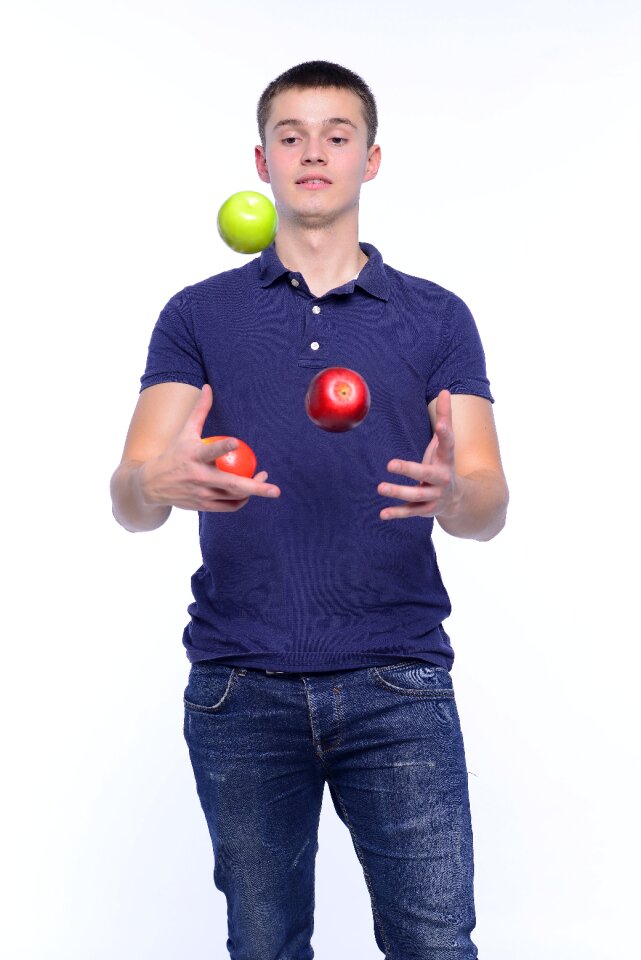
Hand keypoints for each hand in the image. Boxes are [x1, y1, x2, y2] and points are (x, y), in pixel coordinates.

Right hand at [139, 384, 280, 511]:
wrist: (151, 485)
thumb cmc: (174, 453)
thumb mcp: (185, 432)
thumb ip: (200, 411)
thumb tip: (208, 387)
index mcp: (193, 456)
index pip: (209, 451)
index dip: (222, 447)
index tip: (235, 442)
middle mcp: (198, 477)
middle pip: (231, 483)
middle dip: (255, 488)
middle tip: (275, 489)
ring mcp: (202, 494)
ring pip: (234, 496)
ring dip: (253, 491)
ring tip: (264, 480)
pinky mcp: (203, 506)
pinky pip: (228, 506)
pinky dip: (241, 500)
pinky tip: (249, 492)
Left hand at [377, 389, 461, 520]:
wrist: (460, 500)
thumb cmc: (445, 464)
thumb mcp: (445, 444)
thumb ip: (445, 418)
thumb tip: (446, 390)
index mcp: (447, 459)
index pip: (448, 444)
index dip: (445, 434)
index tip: (441, 425)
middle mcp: (442, 479)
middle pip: (426, 474)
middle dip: (410, 470)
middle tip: (390, 464)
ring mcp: (435, 496)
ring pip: (416, 496)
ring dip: (398, 492)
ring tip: (380, 487)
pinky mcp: (426, 511)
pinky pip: (410, 512)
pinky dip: (397, 513)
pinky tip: (382, 514)